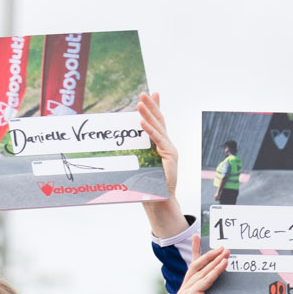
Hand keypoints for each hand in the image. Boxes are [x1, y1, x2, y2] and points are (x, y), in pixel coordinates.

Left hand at [135, 91, 184, 239]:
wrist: (158, 199)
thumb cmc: (146, 183)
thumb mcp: (139, 161)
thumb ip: (135, 150)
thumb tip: (120, 140)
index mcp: (160, 145)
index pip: (157, 122)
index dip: (155, 107)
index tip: (152, 94)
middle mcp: (167, 145)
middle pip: (159, 121)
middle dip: (151, 106)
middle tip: (143, 94)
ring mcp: (170, 149)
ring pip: (158, 127)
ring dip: (148, 114)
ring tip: (140, 103)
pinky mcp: (171, 156)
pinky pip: (158, 140)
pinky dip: (150, 130)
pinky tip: (142, 122)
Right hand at [178, 239, 230, 293]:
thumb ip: (217, 288)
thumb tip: (225, 274)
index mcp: (189, 290)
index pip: (193, 267)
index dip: (195, 251)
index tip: (197, 237)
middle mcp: (184, 289)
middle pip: (197, 266)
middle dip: (209, 254)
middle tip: (222, 246)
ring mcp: (185, 292)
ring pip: (202, 272)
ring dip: (215, 261)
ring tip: (226, 252)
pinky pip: (205, 280)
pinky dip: (215, 272)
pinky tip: (224, 264)